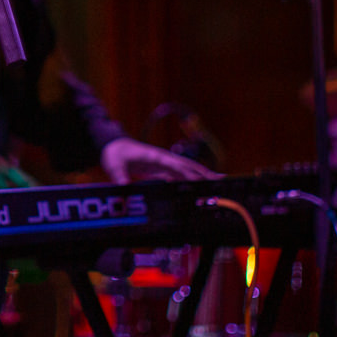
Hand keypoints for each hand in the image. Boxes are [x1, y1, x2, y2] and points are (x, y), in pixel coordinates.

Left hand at [101, 137, 218, 184]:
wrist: (114, 146)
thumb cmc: (115, 154)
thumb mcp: (113, 165)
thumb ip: (119, 178)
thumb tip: (125, 190)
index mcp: (155, 157)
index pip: (175, 166)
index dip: (188, 173)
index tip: (201, 181)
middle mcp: (164, 159)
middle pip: (188, 167)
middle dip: (205, 174)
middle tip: (222, 181)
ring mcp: (165, 164)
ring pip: (188, 170)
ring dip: (203, 177)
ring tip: (220, 184)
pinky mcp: (163, 169)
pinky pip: (181, 175)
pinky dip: (192, 180)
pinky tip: (201, 188)